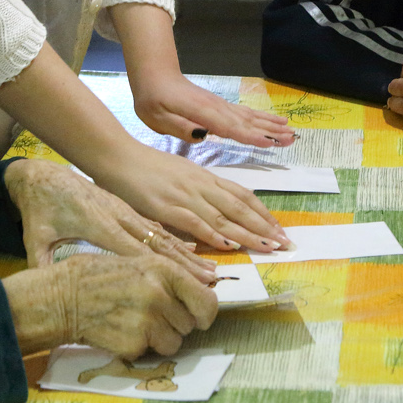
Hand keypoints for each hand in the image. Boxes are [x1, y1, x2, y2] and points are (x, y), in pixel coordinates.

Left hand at [3, 158, 214, 281]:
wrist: (43, 174)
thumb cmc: (39, 206)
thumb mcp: (34, 235)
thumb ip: (40, 261)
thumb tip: (38, 286)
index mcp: (97, 222)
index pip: (131, 249)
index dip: (157, 267)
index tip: (180, 284)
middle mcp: (118, 215)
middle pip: (157, 242)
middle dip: (185, 264)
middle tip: (210, 282)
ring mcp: (125, 211)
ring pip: (162, 234)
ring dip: (188, 253)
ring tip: (210, 271)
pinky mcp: (126, 210)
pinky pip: (156, 227)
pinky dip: (177, 240)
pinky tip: (193, 252)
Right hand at [3, 253, 217, 358]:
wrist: (62, 296)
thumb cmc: (99, 275)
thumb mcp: (138, 262)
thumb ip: (170, 278)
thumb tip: (204, 292)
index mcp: (164, 270)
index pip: (207, 301)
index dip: (205, 312)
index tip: (199, 316)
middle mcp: (159, 295)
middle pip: (189, 324)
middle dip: (175, 323)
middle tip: (151, 313)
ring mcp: (146, 321)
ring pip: (173, 343)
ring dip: (159, 338)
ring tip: (135, 322)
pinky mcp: (133, 344)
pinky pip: (150, 352)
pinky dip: (139, 346)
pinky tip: (120, 330)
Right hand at [89, 146, 289, 252]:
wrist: (117, 156)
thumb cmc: (145, 166)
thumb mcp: (178, 173)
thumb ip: (197, 189)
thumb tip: (214, 208)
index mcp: (204, 177)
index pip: (241, 195)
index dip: (262, 212)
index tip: (278, 227)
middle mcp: (200, 185)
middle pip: (240, 207)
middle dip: (264, 226)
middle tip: (284, 242)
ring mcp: (185, 196)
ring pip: (224, 217)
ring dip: (249, 234)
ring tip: (268, 247)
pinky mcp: (167, 207)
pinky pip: (196, 223)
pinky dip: (215, 235)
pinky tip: (230, 245)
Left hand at [132, 73, 294, 147]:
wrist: (155, 75)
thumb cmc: (153, 99)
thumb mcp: (157, 117)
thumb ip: (179, 127)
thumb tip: (202, 134)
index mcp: (202, 112)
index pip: (230, 127)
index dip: (250, 136)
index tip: (271, 143)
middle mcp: (216, 107)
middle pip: (247, 122)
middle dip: (270, 131)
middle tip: (293, 139)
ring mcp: (220, 105)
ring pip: (250, 116)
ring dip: (271, 124)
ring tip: (291, 131)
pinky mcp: (219, 106)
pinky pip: (244, 113)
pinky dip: (261, 118)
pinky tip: (273, 121)